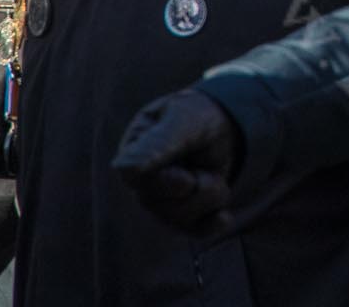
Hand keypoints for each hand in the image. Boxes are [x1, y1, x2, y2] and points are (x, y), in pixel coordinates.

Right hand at [112, 90, 242, 236]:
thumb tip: (124, 169)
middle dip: (198, 186)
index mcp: (133, 156)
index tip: (188, 180)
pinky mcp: (182, 217)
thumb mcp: (183, 120)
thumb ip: (158, 142)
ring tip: (211, 173)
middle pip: (165, 207)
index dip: (167, 184)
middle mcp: (141, 185)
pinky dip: (212, 224)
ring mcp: (160, 205)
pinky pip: (195, 231)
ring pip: (183, 219)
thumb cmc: (195, 117)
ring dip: (211, 195)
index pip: (135, 179)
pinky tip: (224, 217)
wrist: (218, 125)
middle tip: (204, 165)